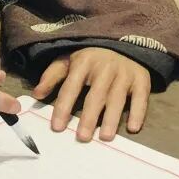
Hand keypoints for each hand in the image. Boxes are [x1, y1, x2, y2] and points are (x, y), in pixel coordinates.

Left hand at [32, 48, 149, 141]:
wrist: (122, 41)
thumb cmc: (90, 57)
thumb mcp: (68, 59)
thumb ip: (52, 76)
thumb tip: (37, 95)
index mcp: (83, 62)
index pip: (71, 87)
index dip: (63, 107)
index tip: (57, 127)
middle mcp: (105, 67)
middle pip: (96, 95)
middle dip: (89, 117)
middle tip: (82, 137)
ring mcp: (125, 73)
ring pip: (118, 98)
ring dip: (112, 118)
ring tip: (105, 137)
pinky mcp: (141, 78)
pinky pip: (141, 97)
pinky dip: (138, 112)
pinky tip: (133, 128)